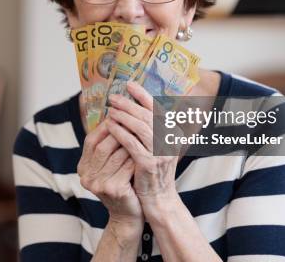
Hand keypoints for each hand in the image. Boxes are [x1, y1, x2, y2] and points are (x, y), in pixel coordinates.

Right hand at [77, 120, 142, 228]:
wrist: (128, 215)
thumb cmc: (122, 183)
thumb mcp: (109, 164)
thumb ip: (108, 144)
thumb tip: (115, 115)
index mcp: (83, 167)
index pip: (91, 140)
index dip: (104, 126)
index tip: (120, 114)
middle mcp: (87, 176)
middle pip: (102, 147)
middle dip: (118, 133)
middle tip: (133, 121)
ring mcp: (99, 185)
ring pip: (116, 156)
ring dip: (130, 143)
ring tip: (142, 133)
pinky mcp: (114, 190)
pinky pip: (127, 167)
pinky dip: (137, 157)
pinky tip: (146, 150)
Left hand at [106, 82, 179, 214]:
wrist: (159, 199)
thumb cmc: (154, 170)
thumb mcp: (158, 146)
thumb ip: (151, 127)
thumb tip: (136, 103)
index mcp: (174, 133)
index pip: (157, 108)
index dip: (142, 95)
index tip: (128, 84)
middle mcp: (171, 141)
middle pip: (147, 115)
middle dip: (128, 104)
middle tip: (113, 97)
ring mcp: (161, 152)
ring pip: (139, 127)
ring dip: (122, 116)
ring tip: (110, 109)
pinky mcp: (149, 163)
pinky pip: (131, 143)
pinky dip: (119, 132)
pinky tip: (109, 126)